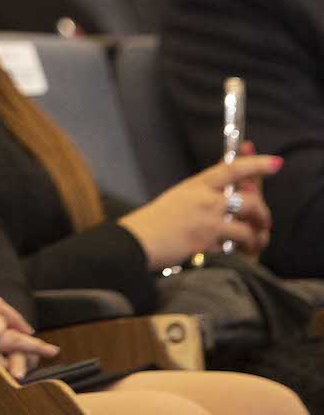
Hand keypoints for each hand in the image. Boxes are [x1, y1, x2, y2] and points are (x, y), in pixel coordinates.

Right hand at [117, 151, 280, 265]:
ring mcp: (207, 218)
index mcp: (196, 184)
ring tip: (253, 242)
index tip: (276, 162)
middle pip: (250, 199)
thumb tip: (227, 189)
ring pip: (248, 223)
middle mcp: (204, 198)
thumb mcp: (179, 197)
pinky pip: (236, 242)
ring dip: (256, 234)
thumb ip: (203, 193)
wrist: (138, 239)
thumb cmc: (155, 221)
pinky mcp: (208, 239)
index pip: (232, 168)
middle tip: (263, 222)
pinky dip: (240, 249)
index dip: (256, 163)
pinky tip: (233, 251)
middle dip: (263, 213)